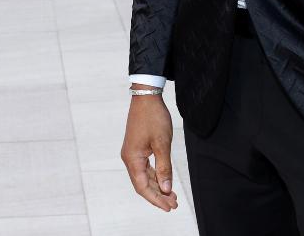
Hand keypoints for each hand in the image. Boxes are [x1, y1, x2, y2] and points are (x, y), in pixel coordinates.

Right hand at [121, 90, 178, 211]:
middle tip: (174, 204)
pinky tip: (164, 181)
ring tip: (172, 196)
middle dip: (158, 195)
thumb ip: (164, 167)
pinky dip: (155, 176)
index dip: (156, 199)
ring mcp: (132, 153)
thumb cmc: (153, 117)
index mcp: (132, 159)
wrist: (146, 96)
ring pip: (144, 177)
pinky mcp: (137, 148)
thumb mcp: (162, 143)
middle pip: (142, 184)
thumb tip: (166, 188)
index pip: (143, 187)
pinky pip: (145, 168)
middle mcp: (129, 158)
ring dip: (157, 187)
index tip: (169, 207)